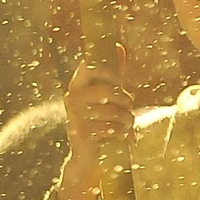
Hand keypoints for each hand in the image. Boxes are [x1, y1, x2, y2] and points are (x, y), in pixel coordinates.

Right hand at [59, 59, 133, 199]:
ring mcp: (76, 116)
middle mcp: (72, 98)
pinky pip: (113, 128)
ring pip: (115, 112)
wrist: (85, 153)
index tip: (120, 80)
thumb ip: (113, 72)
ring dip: (127, 120)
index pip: (91, 66)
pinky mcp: (82, 133)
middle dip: (125, 101)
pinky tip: (117, 135)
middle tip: (127, 108)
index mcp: (77, 84)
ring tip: (125, 124)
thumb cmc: (99, 119)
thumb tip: (117, 46)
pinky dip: (121, 133)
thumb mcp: (105, 94)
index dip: (109, 70)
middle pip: (109, 91)